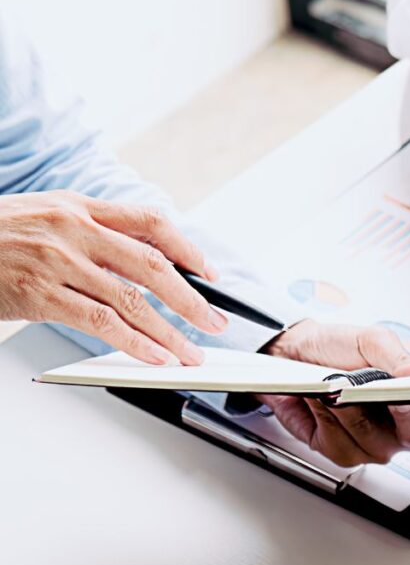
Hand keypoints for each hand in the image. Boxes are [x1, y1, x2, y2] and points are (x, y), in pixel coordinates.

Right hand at [0, 190, 225, 363]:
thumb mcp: (47, 216)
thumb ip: (94, 232)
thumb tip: (145, 262)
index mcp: (81, 206)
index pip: (151, 221)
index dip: (188, 248)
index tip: (211, 273)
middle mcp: (74, 229)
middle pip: (152, 265)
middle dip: (191, 300)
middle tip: (216, 322)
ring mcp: (57, 261)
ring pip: (131, 301)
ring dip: (168, 332)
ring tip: (190, 354)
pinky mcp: (39, 294)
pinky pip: (100, 322)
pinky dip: (134, 344)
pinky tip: (154, 358)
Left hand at [257, 321, 409, 467]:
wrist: (291, 357)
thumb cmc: (337, 349)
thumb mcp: (370, 342)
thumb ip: (399, 359)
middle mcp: (402, 425)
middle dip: (400, 411)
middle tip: (391, 393)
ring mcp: (374, 443)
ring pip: (373, 441)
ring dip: (348, 409)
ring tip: (333, 385)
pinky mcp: (342, 452)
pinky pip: (340, 445)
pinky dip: (325, 419)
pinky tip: (319, 402)